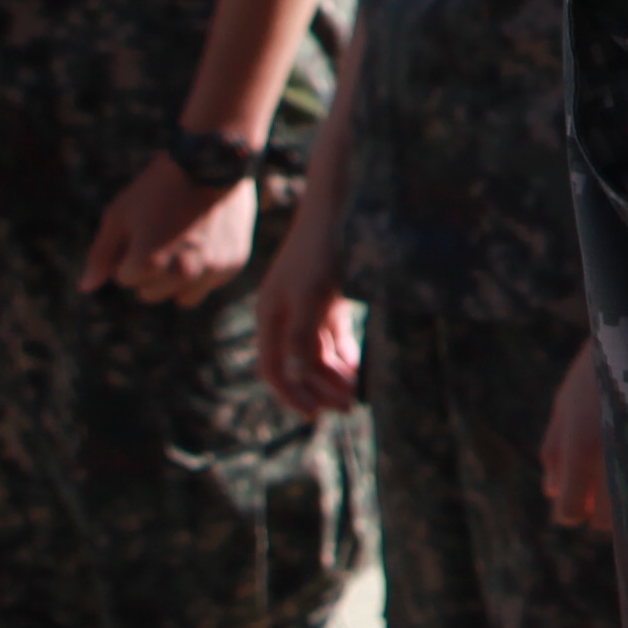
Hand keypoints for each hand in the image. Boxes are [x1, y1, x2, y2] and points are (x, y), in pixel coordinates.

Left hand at [81, 154, 260, 304]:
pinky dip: (203, 271)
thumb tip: (86, 288)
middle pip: (150, 293)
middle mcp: (182, 272)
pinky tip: (205, 241)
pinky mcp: (233, 264)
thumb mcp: (119, 215)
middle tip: (162, 234)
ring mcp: (211, 270)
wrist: (213, 160)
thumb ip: (101, 255)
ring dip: (176, 278)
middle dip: (150, 271)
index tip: (141, 227)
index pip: (125, 279)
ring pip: (180, 296)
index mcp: (148, 262)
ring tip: (183, 241)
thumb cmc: (158, 186)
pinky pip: (207, 286)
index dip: (128, 252)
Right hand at [254, 181, 363, 413]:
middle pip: (298, 365)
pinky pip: (330, 337)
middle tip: (348, 408)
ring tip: (356, 394)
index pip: (273, 369)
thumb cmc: (319, 253)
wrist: (334, 211)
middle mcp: (283, 317)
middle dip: (320, 389)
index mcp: (270, 318)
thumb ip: (301, 337)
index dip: (291, 395)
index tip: (314, 416)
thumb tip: (295, 376)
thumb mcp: (311, 296)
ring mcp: (304, 308)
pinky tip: (357, 369)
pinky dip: (342, 354)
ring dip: (333, 375)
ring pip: (316, 353)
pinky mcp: (325, 301)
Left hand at [540, 335, 612, 532]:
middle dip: (606, 512)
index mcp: (581, 450)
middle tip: (612, 489)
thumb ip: (552, 451)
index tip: (585, 502)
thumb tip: (552, 492)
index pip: (571, 512)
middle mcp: (614, 459)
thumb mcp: (565, 403)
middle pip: (605, 522)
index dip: (575, 510)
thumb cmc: (599, 368)